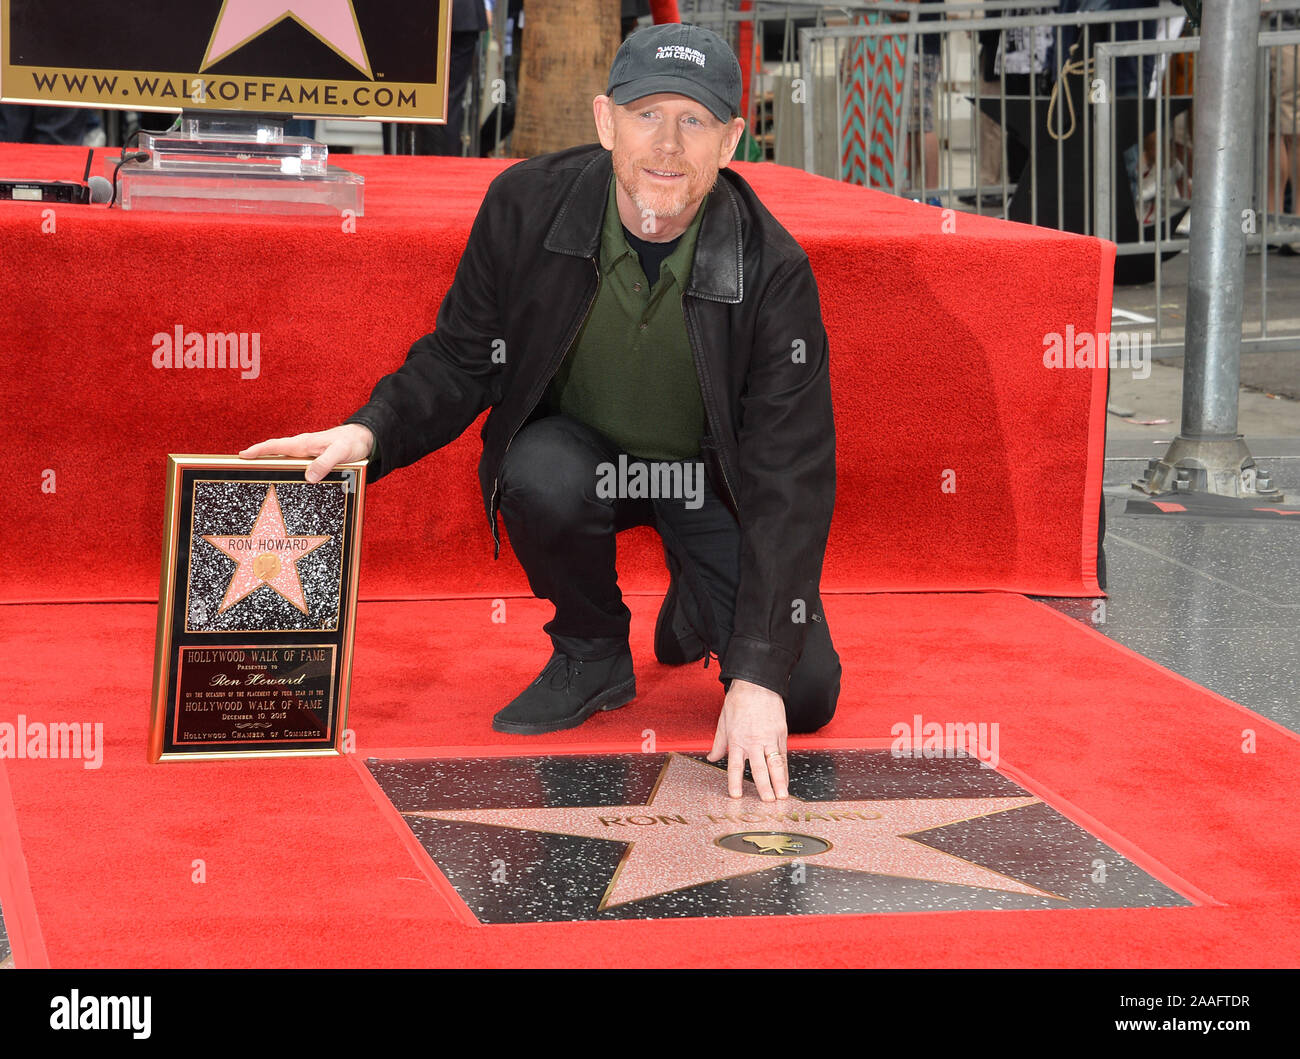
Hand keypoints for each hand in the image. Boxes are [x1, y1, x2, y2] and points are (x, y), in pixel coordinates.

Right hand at [238, 424, 373, 482]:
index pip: (276, 446)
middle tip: (239, 466)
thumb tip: (309, 477)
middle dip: (257, 458)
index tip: (242, 455)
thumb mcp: (341, 453)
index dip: (258, 450)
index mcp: (305, 444)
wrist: (364, 438)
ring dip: (270, 464)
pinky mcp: (313, 459)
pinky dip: (285, 469)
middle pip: (275, 452)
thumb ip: (326, 463)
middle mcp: (303, 447)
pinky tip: (282, 478)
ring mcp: (307, 453)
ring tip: (255, 476)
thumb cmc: (352, 443)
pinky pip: (294, 464)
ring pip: (284, 458)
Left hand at [707, 679, 788, 800]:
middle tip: (768, 802)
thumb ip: (719, 743)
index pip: (735, 766)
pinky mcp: (781, 733)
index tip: (737, 796)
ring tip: (782, 796)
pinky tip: (786, 779)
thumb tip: (712, 757)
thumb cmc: (738, 701)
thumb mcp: (723, 722)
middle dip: (764, 787)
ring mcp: (769, 738)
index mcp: (737, 740)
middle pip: (759, 768)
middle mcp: (754, 741)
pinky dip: (785, 768)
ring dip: (779, 781)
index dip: (735, 782)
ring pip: (775, 763)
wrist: (756, 684)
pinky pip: (783, 754)